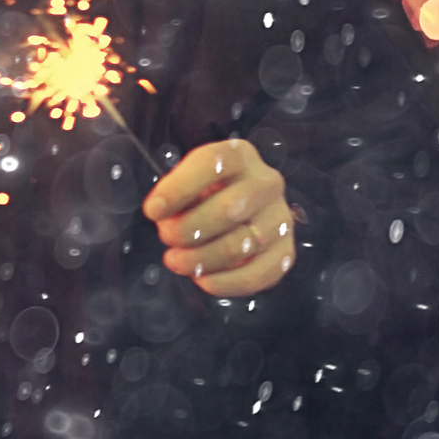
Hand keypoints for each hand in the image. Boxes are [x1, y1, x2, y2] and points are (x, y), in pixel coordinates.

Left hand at [143, 138, 295, 297]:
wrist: (237, 205)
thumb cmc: (202, 193)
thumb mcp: (185, 181)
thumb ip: (173, 193)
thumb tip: (162, 215)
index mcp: (239, 155)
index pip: (211, 164)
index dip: (178, 189)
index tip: (152, 211)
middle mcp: (267, 183)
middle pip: (227, 210)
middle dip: (187, 230)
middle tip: (167, 237)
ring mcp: (280, 218)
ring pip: (240, 245)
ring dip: (200, 259)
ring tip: (177, 261)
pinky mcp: (285, 251)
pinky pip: (259, 274)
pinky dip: (226, 283)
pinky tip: (203, 280)